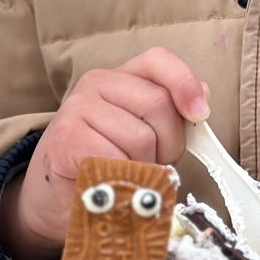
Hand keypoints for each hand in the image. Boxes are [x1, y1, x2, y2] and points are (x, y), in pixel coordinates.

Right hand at [0, 47, 208, 259]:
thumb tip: (202, 97)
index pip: (158, 60)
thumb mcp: (144, 134)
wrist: (57, 199)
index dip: (184, 83)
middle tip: (151, 163)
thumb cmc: (106, 164)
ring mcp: (77, 108)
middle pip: (158, 104)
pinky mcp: (66, 138)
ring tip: (125, 175)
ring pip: (141, 137)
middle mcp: (96, 83)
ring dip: (144, 167)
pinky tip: (109, 182)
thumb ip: (170, 114)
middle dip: (168, 144)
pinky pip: (116, 159)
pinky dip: (123, 179)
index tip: (199, 114)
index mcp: (120, 77)